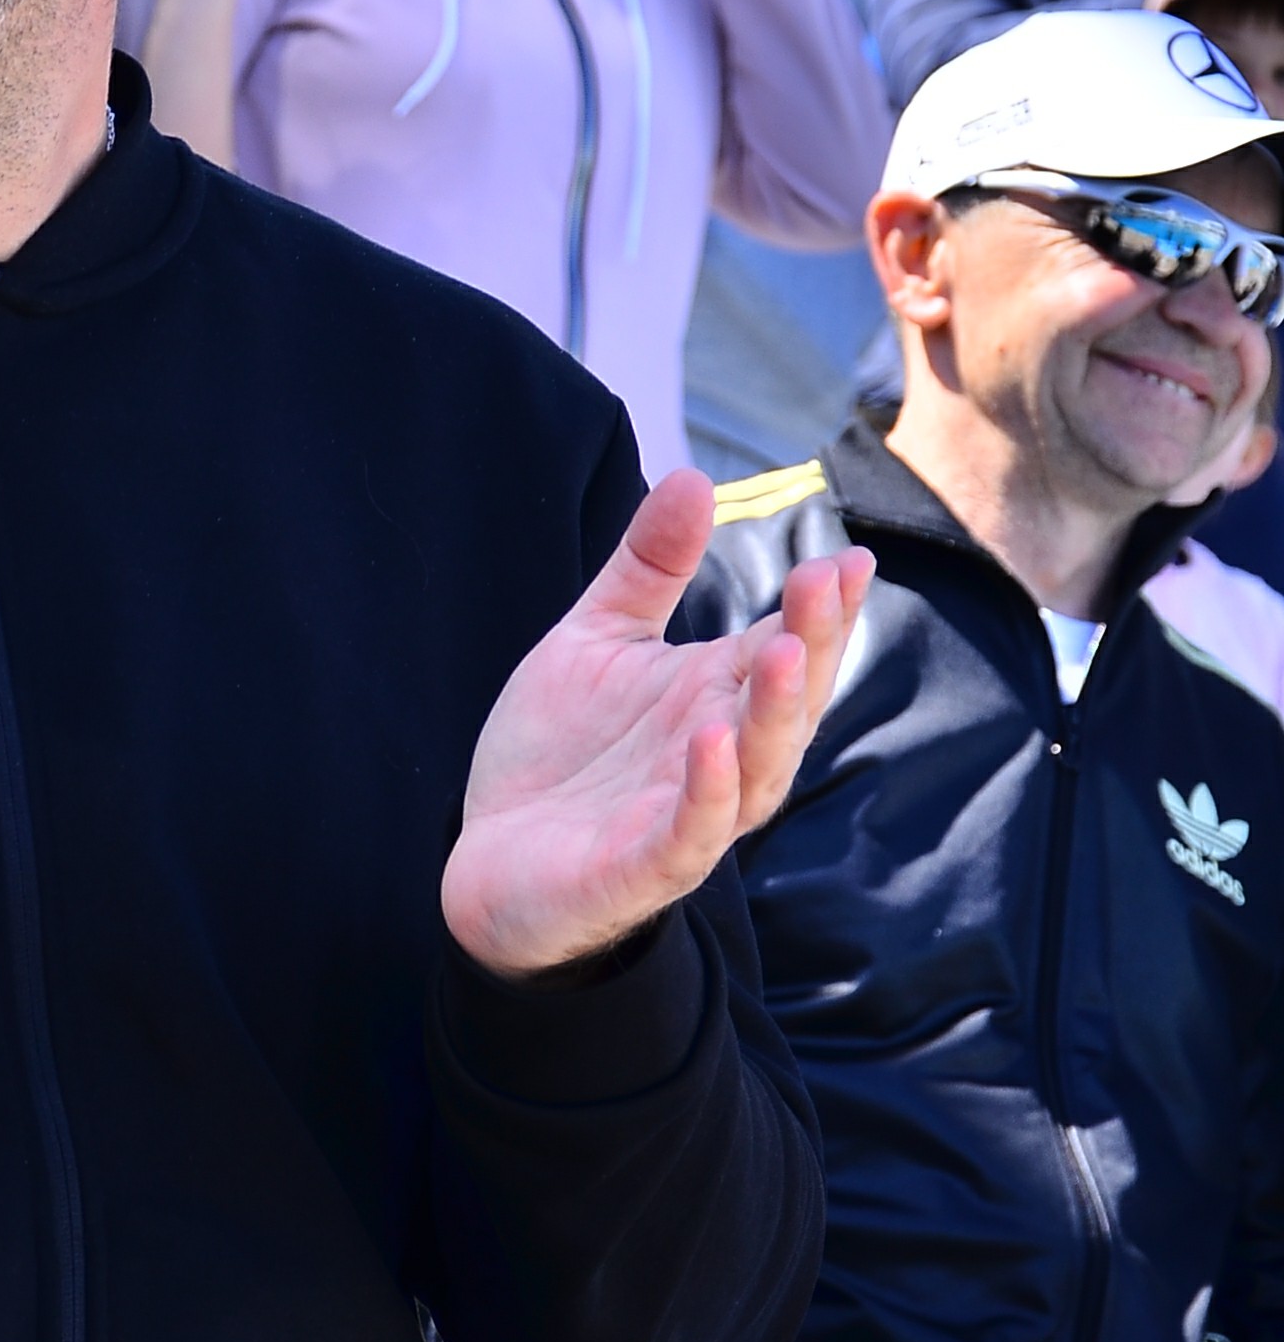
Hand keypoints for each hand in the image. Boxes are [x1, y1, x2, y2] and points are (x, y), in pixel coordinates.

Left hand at [442, 467, 873, 975]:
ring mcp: (688, 815)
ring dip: (776, 714)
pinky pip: (689, 833)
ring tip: (787, 650)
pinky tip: (711, 740)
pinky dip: (707, 791)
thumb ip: (648, 568)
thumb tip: (696, 474)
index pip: (789, 646)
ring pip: (757, 769)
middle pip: (788, 702)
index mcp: (719, 697)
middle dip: (815, 642)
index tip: (850, 557)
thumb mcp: (598, 639)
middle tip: (827, 579)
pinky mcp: (642, 868)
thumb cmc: (563, 753)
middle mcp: (722, 755)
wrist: (491, 859)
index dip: (823, 607)